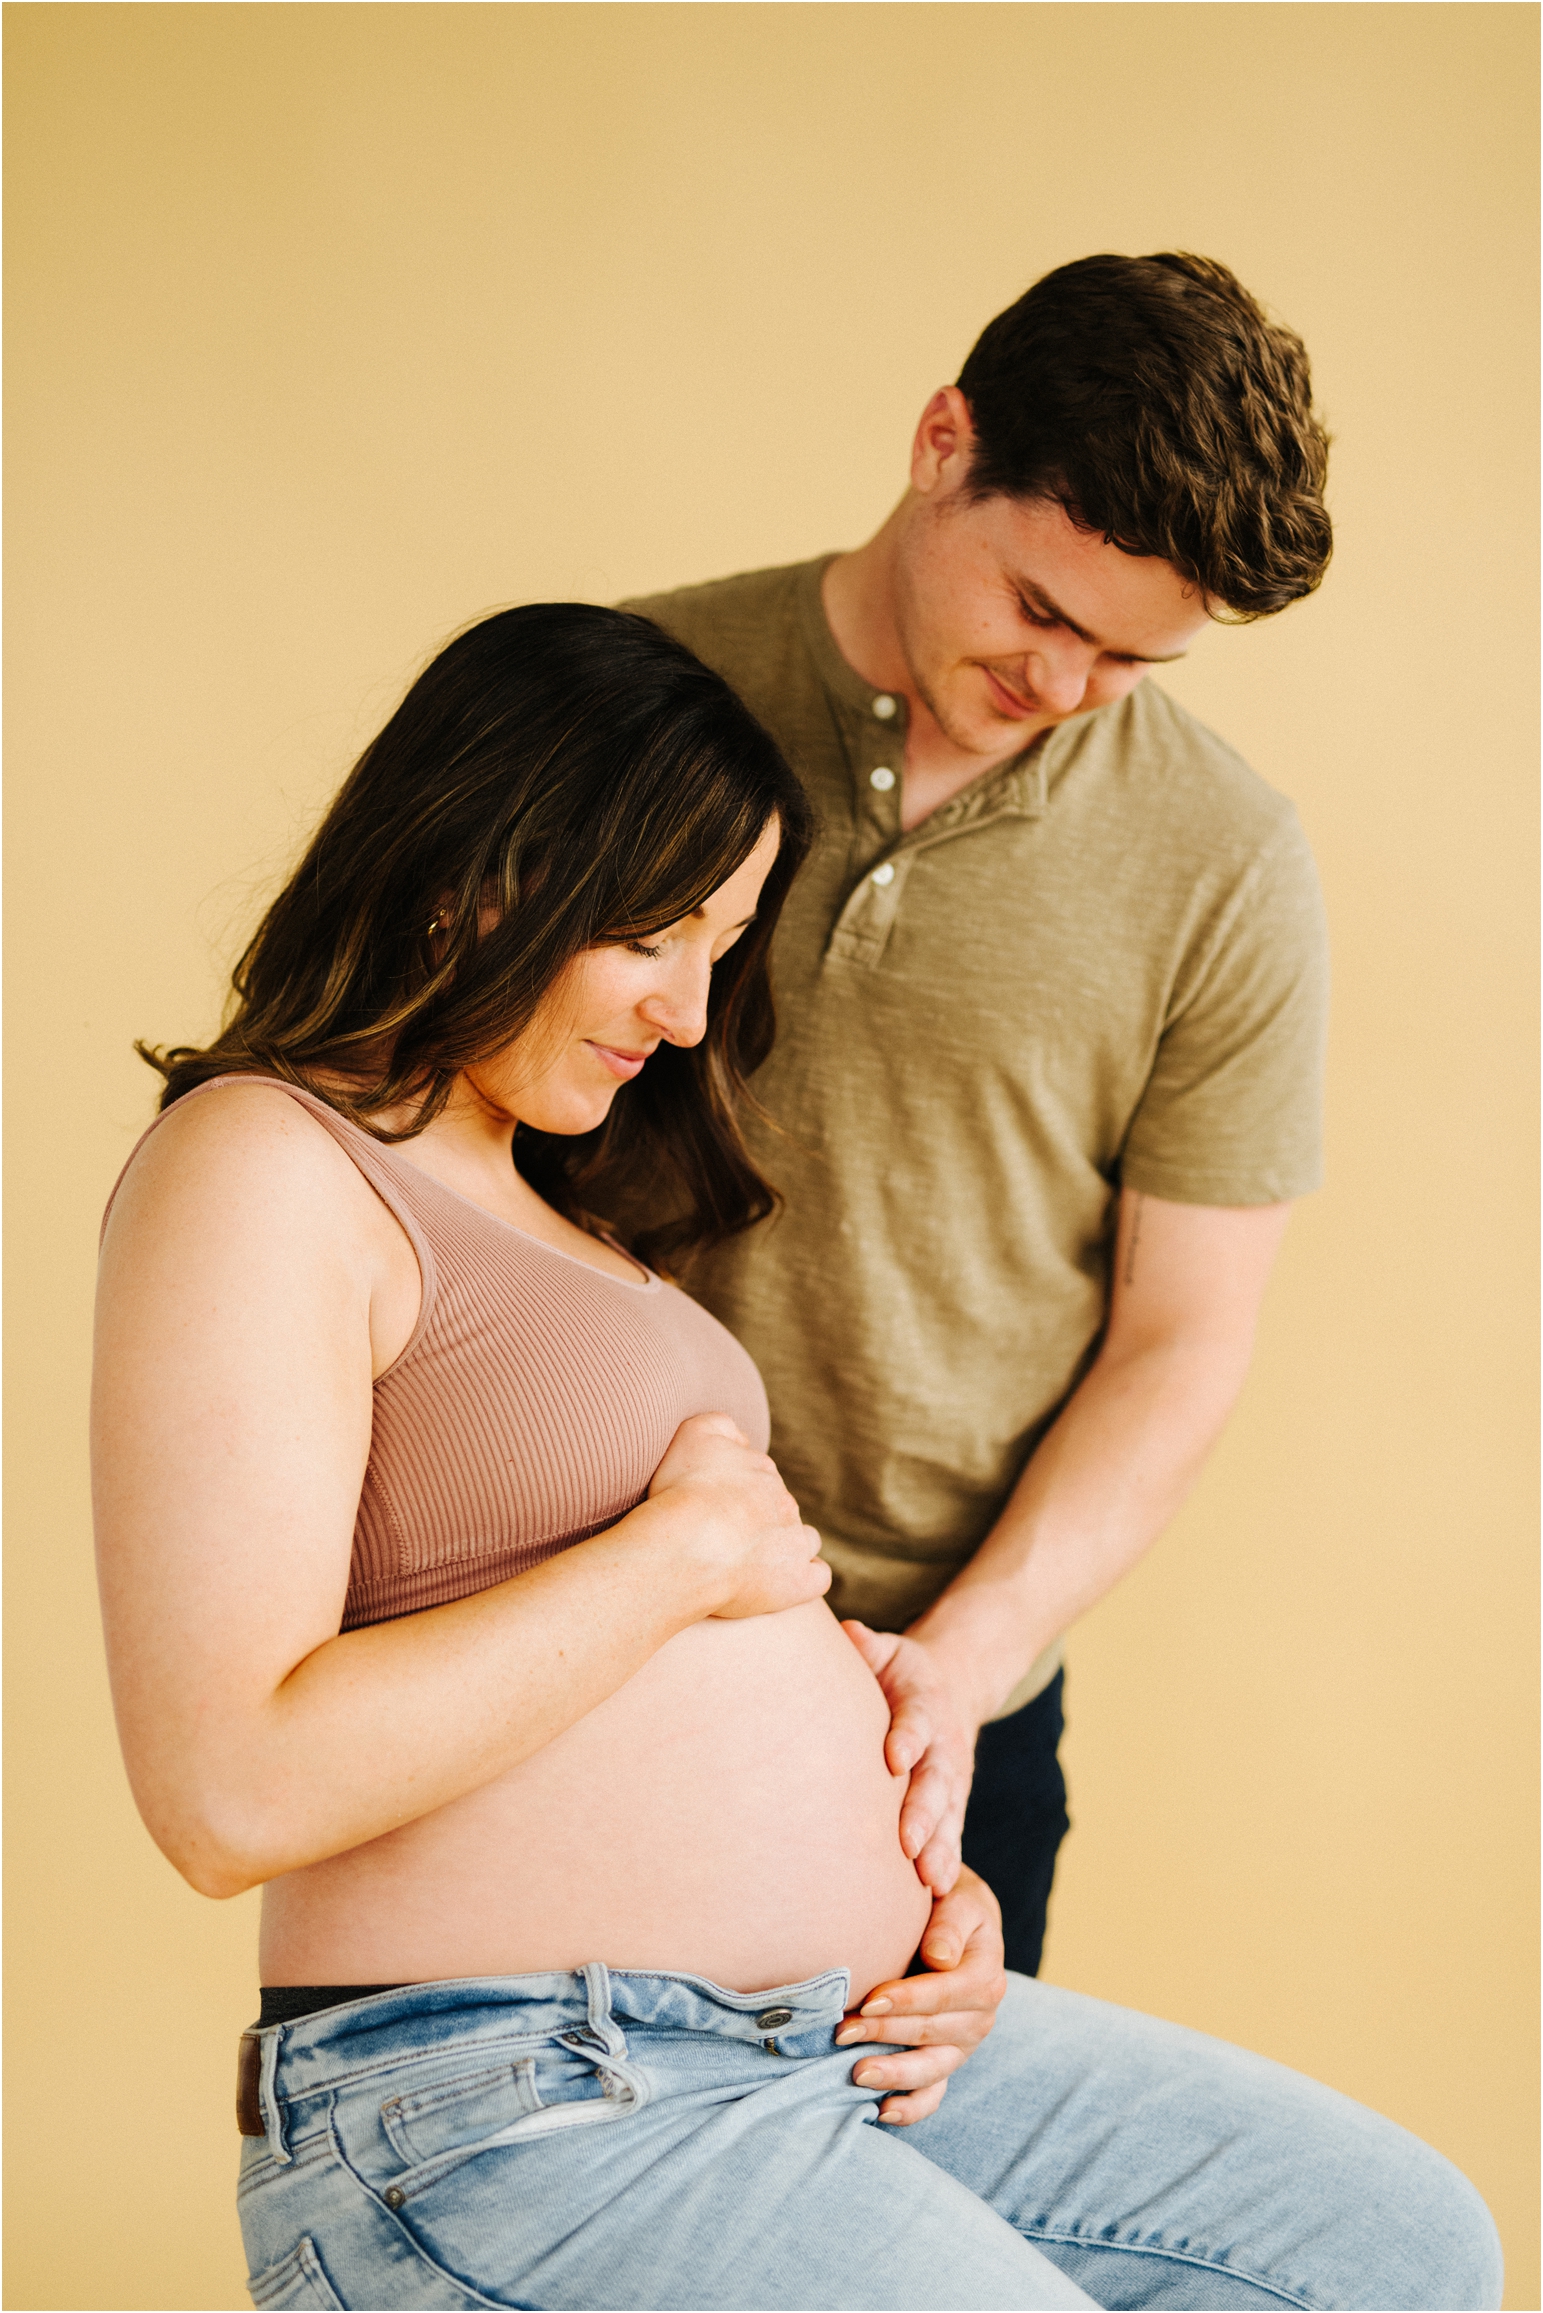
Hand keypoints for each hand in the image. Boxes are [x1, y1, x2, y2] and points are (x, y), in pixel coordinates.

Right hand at [647, 1414, 829, 1619]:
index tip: (712, 1506)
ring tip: (753, 1562)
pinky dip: (805, 1577)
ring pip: (803, 1538)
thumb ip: (721, 1426)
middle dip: (756, 1520)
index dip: (736, 1492)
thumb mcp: (695, 1433)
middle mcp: (783, 1502)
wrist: (689, 1542)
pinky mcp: (797, 1581)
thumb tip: (741, 1438)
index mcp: (761, 1470)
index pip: (758, 1476)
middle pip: (777, 1508)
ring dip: (786, 1546)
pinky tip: (785, 1582)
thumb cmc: (684, 1490)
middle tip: (720, 1538)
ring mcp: (794, 1542)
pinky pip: (817, 1577)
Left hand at [834, 1866, 1007, 2124]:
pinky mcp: (946, 2061)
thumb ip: (950, 1923)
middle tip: (840, 2031)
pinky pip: (934, 2093)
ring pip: (932, 2068)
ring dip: (894, 2074)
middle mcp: (980, 2017)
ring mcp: (963, 2045)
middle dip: (885, 2034)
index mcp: (986, 1975)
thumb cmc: (949, 1904)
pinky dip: (912, 2108)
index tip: (869, 2001)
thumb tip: (940, 1957)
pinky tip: (883, 2111)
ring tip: (856, 2073)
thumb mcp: (959, 1899)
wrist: (955, 1919)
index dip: (908, 2000)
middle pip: (931, 2032)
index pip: (945, 1993)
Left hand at [841, 1621, 977, 1895]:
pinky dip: (945, 1864)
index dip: (908, 1736)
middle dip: (924, 1811)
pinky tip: (936, 1895)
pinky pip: (949, 1838)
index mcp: (924, 1701)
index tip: (894, 1757)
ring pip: (948, 1816)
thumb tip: (848, 1633)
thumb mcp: (886, 1650)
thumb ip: (868, 1645)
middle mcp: (943, 1744)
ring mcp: (951, 1780)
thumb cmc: (895, 1674)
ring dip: (939, 1848)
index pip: (916, 1718)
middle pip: (937, 1779)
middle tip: (908, 1842)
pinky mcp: (950, 1807)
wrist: (947, 1690)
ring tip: (928, 1880)